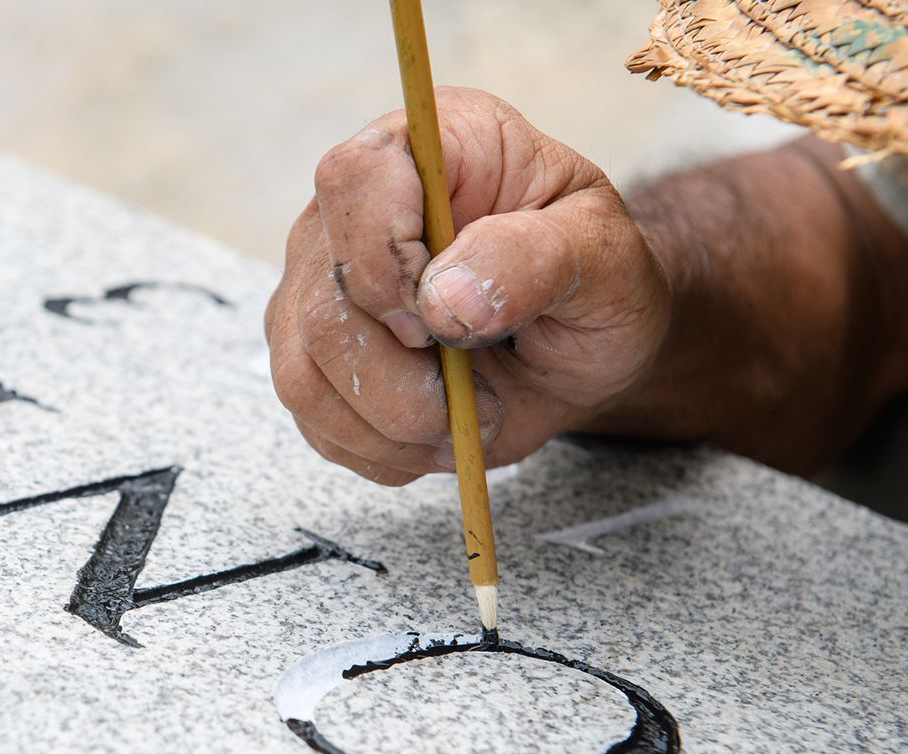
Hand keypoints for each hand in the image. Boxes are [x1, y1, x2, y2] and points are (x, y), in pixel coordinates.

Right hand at [265, 87, 670, 483]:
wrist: (576, 338)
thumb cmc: (593, 278)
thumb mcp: (605, 259)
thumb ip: (536, 260)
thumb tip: (445, 301)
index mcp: (426, 148)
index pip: (354, 180)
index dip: (388, 262)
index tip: (446, 322)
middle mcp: (349, 212)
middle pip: (323, 303)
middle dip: (405, 383)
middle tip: (480, 399)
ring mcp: (316, 285)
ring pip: (302, 374)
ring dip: (393, 427)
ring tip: (463, 420)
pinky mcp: (306, 353)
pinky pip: (312, 420)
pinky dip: (380, 451)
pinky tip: (433, 434)